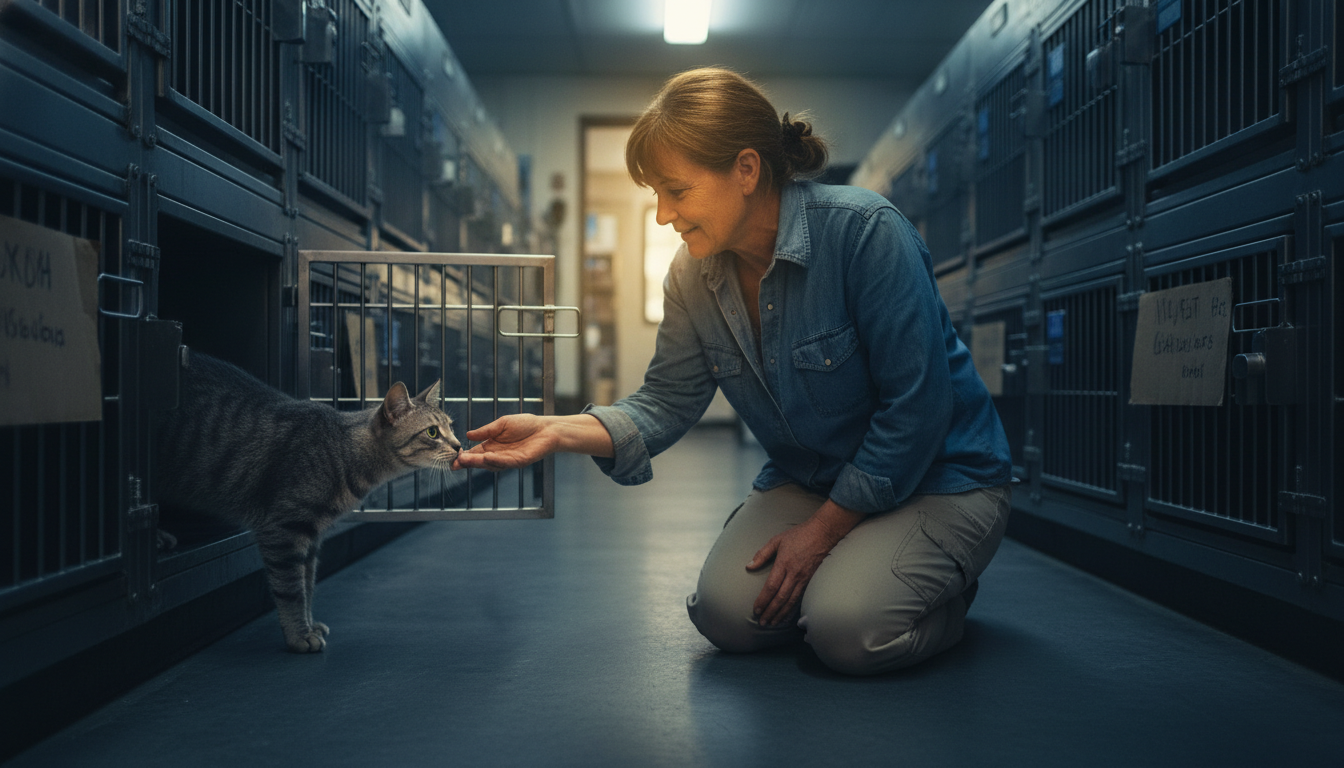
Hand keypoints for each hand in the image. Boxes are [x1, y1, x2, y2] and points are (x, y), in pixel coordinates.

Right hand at [452, 414, 553, 470]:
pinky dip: (495, 461)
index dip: (465, 455)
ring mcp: (508, 460)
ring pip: (490, 464)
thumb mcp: (502, 424)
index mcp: (492, 445)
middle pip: (480, 461)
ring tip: (466, 459)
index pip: (475, 453)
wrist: (547, 428)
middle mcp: (498, 455)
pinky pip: (505, 462)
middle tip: (456, 463)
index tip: (454, 456)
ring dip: (478, 462)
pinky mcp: (519, 462)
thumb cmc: (526, 424)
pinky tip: (486, 457)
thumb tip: (468, 434)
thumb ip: (486, 431)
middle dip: (468, 462)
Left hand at [747, 501, 863, 627]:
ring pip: (791, 601)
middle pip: (781, 598)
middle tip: (762, 623)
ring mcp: (804, 578)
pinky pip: (800, 598)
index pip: (771, 586)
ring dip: (781, 614)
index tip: (756, 609)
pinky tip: (787, 615)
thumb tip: (749, 566)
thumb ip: (762, 554)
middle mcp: (794, 574)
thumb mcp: (777, 540)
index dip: (763, 600)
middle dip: (771, 612)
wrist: (823, 533)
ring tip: (772, 623)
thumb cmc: (799, 535)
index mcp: (784, 563)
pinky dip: (792, 609)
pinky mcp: (810, 580)